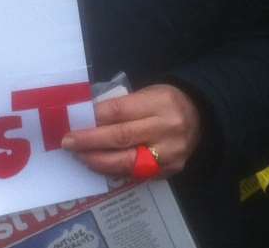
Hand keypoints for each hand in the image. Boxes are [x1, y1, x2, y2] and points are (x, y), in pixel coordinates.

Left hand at [60, 84, 201, 179]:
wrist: (200, 117)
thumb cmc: (166, 102)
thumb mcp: (147, 94)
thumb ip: (120, 106)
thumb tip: (86, 118)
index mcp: (160, 103)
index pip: (120, 111)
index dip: (94, 118)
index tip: (73, 123)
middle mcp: (167, 128)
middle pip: (121, 137)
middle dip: (90, 141)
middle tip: (68, 143)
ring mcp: (170, 153)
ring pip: (127, 162)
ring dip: (98, 161)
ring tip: (80, 157)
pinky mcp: (170, 171)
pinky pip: (137, 174)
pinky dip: (115, 170)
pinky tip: (100, 165)